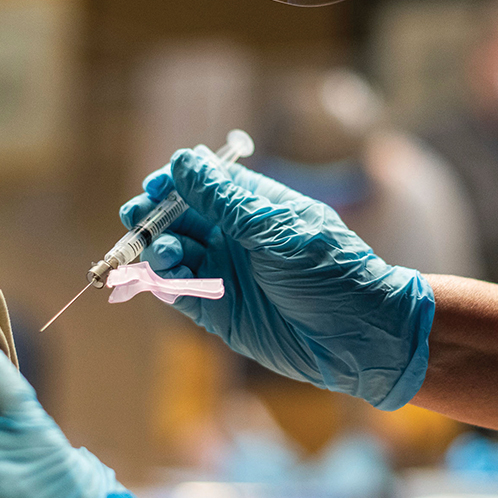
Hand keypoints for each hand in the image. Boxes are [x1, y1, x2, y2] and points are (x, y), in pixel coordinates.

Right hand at [120, 148, 433, 410]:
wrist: (359, 335)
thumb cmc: (330, 272)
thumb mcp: (276, 230)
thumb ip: (226, 201)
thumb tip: (184, 161)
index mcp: (254, 207)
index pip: (203, 184)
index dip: (175, 182)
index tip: (156, 185)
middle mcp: (234, 237)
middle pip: (179, 217)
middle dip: (154, 214)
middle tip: (138, 216)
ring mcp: (224, 273)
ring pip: (173, 254)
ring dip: (158, 249)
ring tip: (166, 252)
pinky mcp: (218, 311)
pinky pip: (179, 291)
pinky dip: (163, 283)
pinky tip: (163, 277)